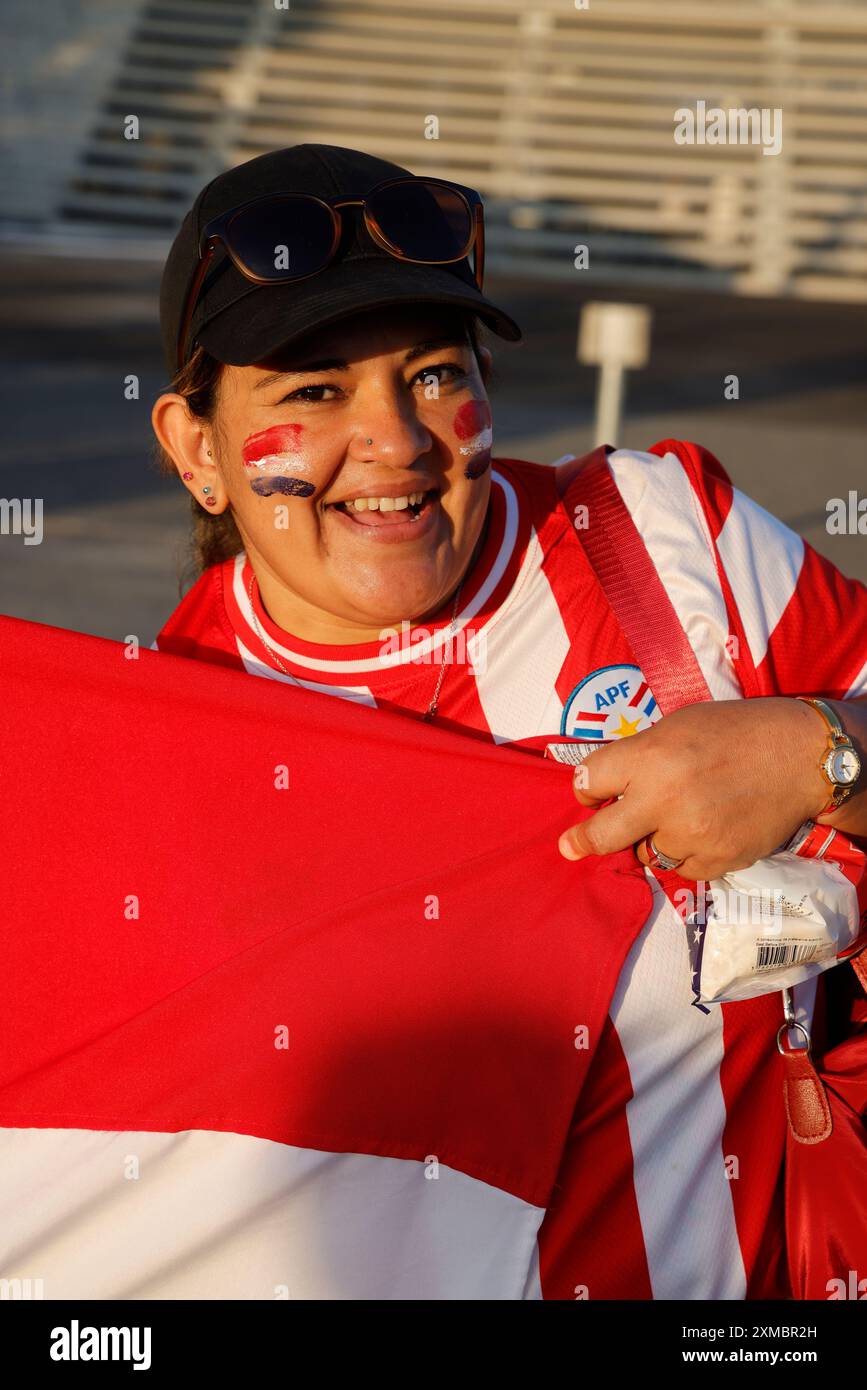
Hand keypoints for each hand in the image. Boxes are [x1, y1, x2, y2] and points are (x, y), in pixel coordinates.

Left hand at [557, 697, 830, 880]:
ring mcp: (691, 835)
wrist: (799, 757)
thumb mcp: (677, 726)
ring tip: (677, 817)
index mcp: (650, 757)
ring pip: (647, 854)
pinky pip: (683, 868)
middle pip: (602, 836)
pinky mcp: (717, 860)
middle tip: (571, 846)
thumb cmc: (734, 732)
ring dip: (651, 841)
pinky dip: (687, 853)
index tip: (591, 794)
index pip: (590, 781)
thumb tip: (604, 786)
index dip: (587, 788)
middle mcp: (664, 799)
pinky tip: (705, 829)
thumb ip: (638, 756)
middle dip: (583, 841)